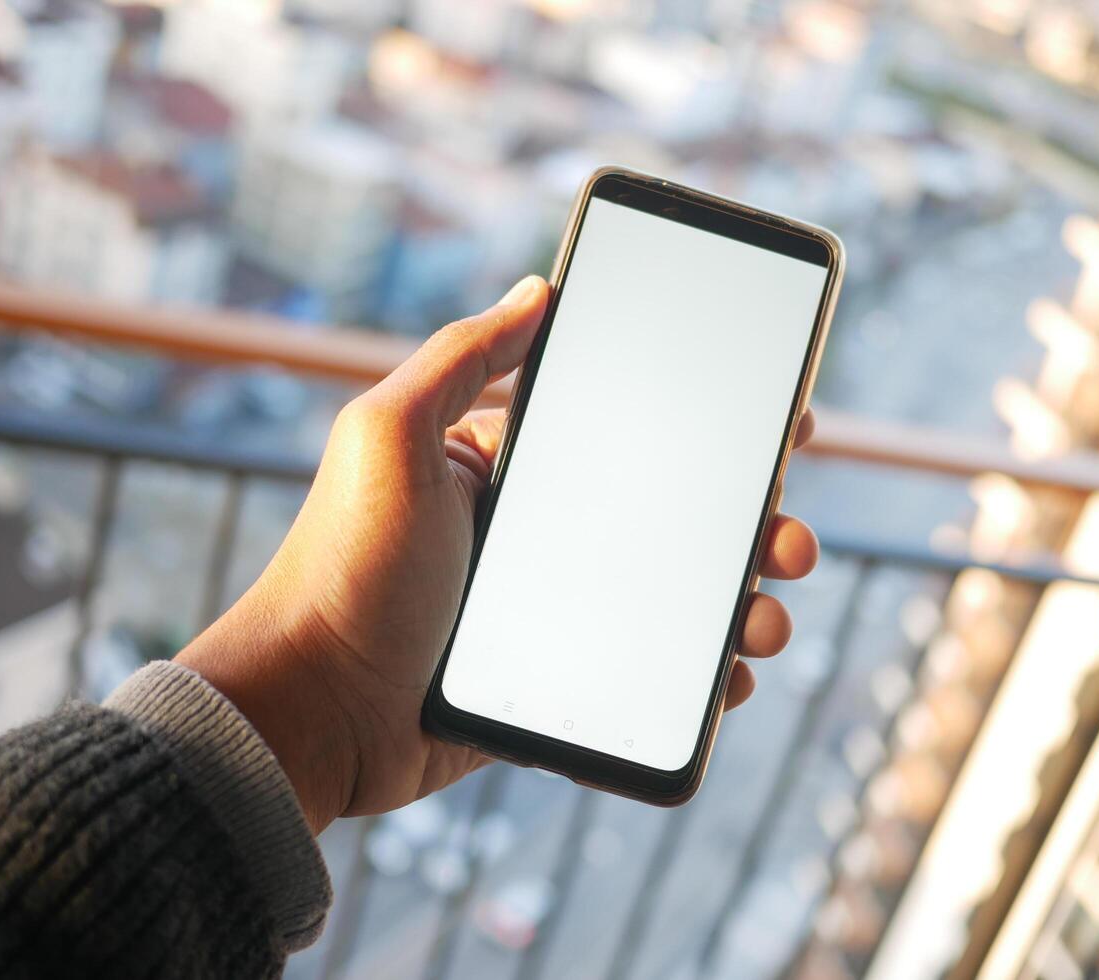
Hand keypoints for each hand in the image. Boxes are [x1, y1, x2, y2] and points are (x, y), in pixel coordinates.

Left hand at [178, 276, 821, 832]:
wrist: (310, 714)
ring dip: (739, 601)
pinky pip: (648, 675)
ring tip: (771, 614)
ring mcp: (551, 613)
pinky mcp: (555, 684)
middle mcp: (536, 534)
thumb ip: (463, 357)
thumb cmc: (342, 570)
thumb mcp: (389, 437)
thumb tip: (539, 287)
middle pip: (669, 519)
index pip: (626, 434)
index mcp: (505, 467)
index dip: (708, 431)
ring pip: (672, 600)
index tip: (780, 426)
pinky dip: (700, 676)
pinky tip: (731, 675)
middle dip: (746, 523)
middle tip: (789, 535)